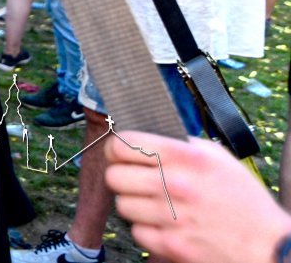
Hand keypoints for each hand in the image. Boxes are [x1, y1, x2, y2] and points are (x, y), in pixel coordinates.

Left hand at [105, 131, 290, 262]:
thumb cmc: (243, 199)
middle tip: (136, 181)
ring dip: (134, 205)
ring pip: (122, 205)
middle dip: (123, 178)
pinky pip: (137, 232)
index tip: (121, 154)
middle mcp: (175, 184)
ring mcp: (171, 217)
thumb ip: (180, 144)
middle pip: (114, 176)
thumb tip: (143, 137)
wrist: (268, 244)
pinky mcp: (171, 245)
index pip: (122, 145)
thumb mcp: (217, 158)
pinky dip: (147, 229)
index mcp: (184, 157)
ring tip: (155, 204)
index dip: (117, 149)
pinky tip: (165, 225)